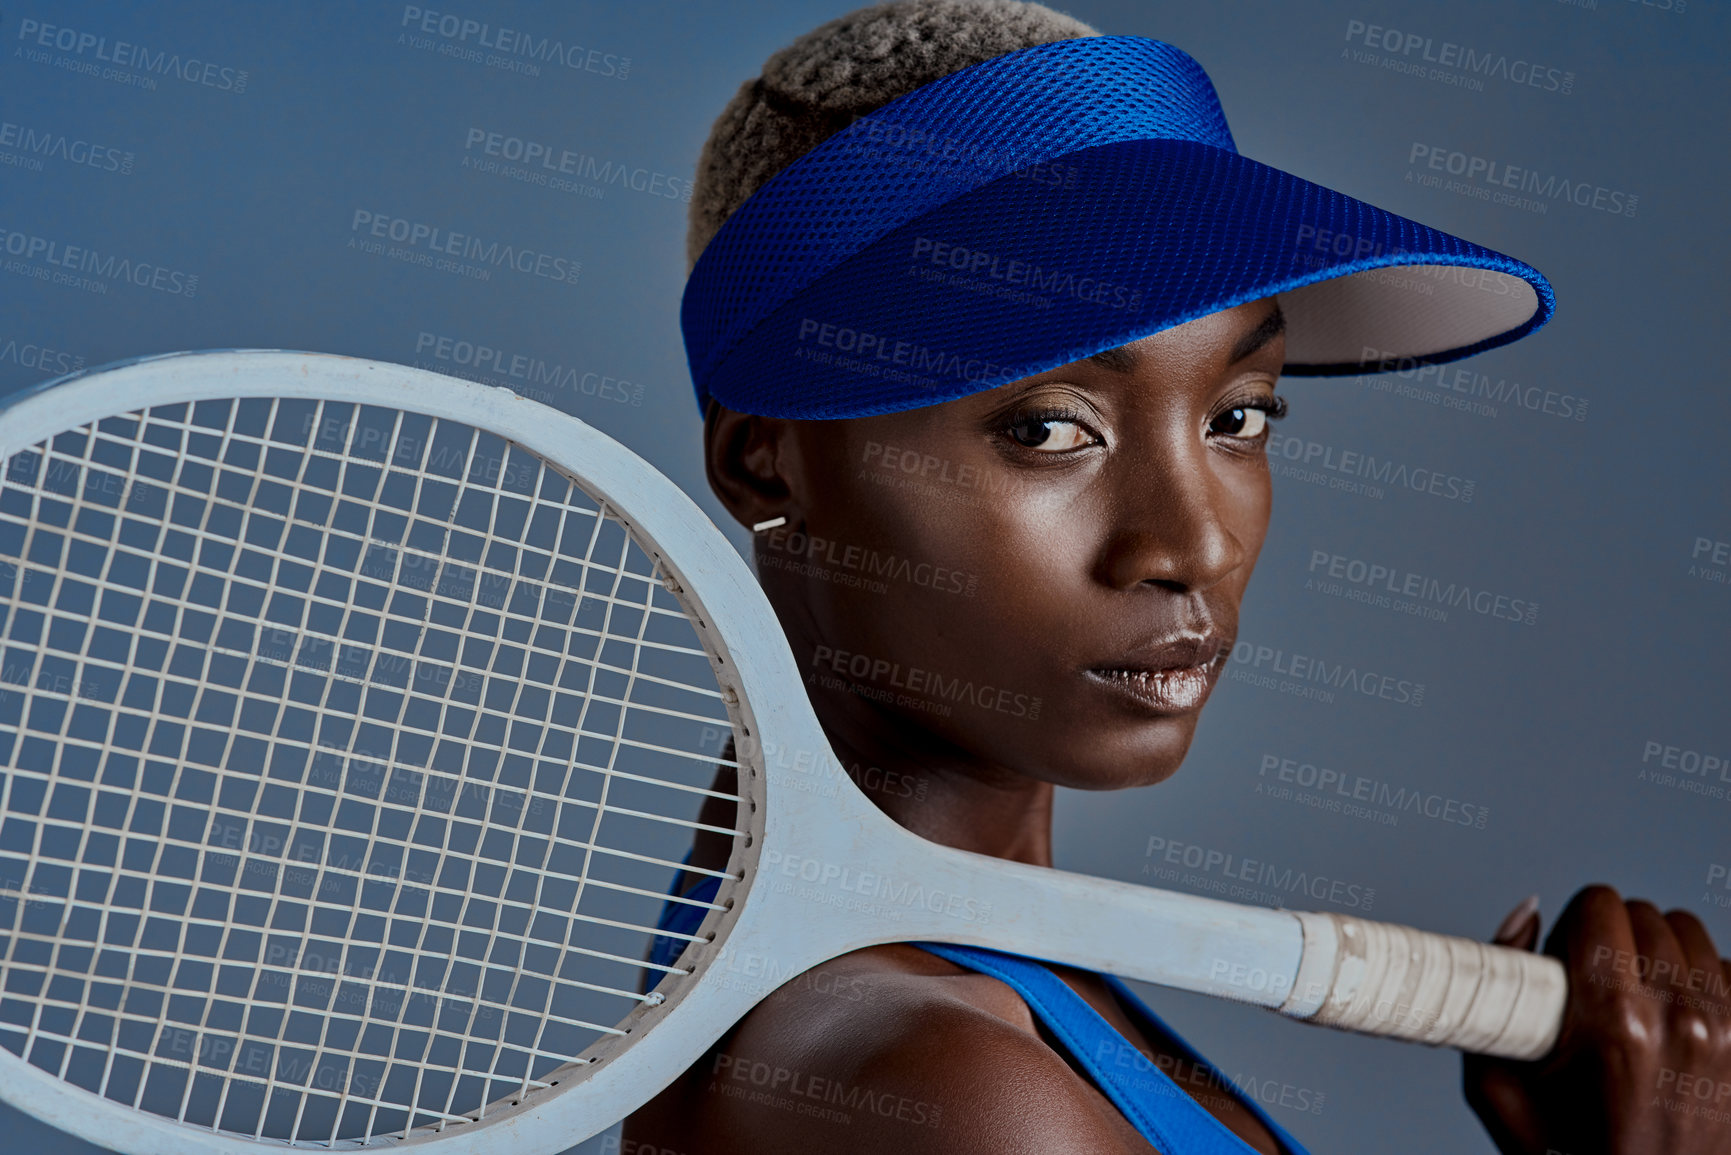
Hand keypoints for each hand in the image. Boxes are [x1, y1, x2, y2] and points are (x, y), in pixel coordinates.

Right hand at [1463, 885, 1730, 1153]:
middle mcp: (1680, 1019)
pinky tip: (1678, 1017)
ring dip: (1659, 954)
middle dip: (1614, 939)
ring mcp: (1728, 1030)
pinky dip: (1702, 982)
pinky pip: (1728, 968)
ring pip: (1689, 933)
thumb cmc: (1574, 1148)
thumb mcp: (1501, 1088)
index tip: (1568, 958)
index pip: (1601, 906)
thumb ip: (1493, 994)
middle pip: (1644, 915)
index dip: (1574, 925)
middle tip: (1599, 984)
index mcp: (1615, 1022)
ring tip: (1641, 999)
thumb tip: (1526, 912)